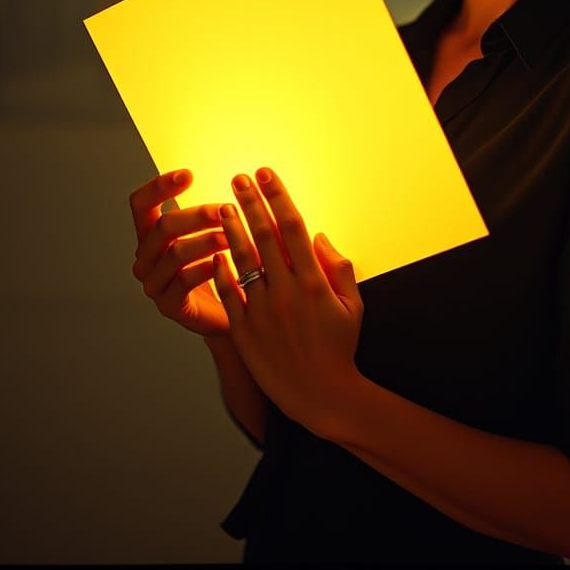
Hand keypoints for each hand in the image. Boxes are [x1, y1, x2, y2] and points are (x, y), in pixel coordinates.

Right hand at [129, 169, 231, 336]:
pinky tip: (225, 262)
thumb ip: (215, 212)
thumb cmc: (223, 269)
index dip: (159, 186)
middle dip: (197, 214)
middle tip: (226, 209)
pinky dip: (206, 267)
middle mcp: (146, 257)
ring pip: (175, 253)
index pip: (141, 204)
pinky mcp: (168, 305)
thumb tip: (242, 183)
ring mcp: (153, 282)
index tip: (188, 174)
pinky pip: (185, 281)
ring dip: (207, 240)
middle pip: (162, 226)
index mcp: (151, 235)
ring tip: (233, 236)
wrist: (228, 314)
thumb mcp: (213, 235)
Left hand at [211, 167, 364, 437]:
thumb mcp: (353, 304)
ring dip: (232, 229)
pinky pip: (229, 292)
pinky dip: (221, 270)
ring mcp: (263, 310)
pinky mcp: (245, 329)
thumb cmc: (339, 347)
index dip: (278, 196)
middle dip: (251, 202)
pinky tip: (215, 252)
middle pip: (264, 235)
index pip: (293, 226)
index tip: (266, 174)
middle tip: (239, 177)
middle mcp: (286, 291)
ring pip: (242, 260)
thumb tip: (317, 236)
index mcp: (314, 281)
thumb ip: (339, 267)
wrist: (321, 395)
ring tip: (223, 206)